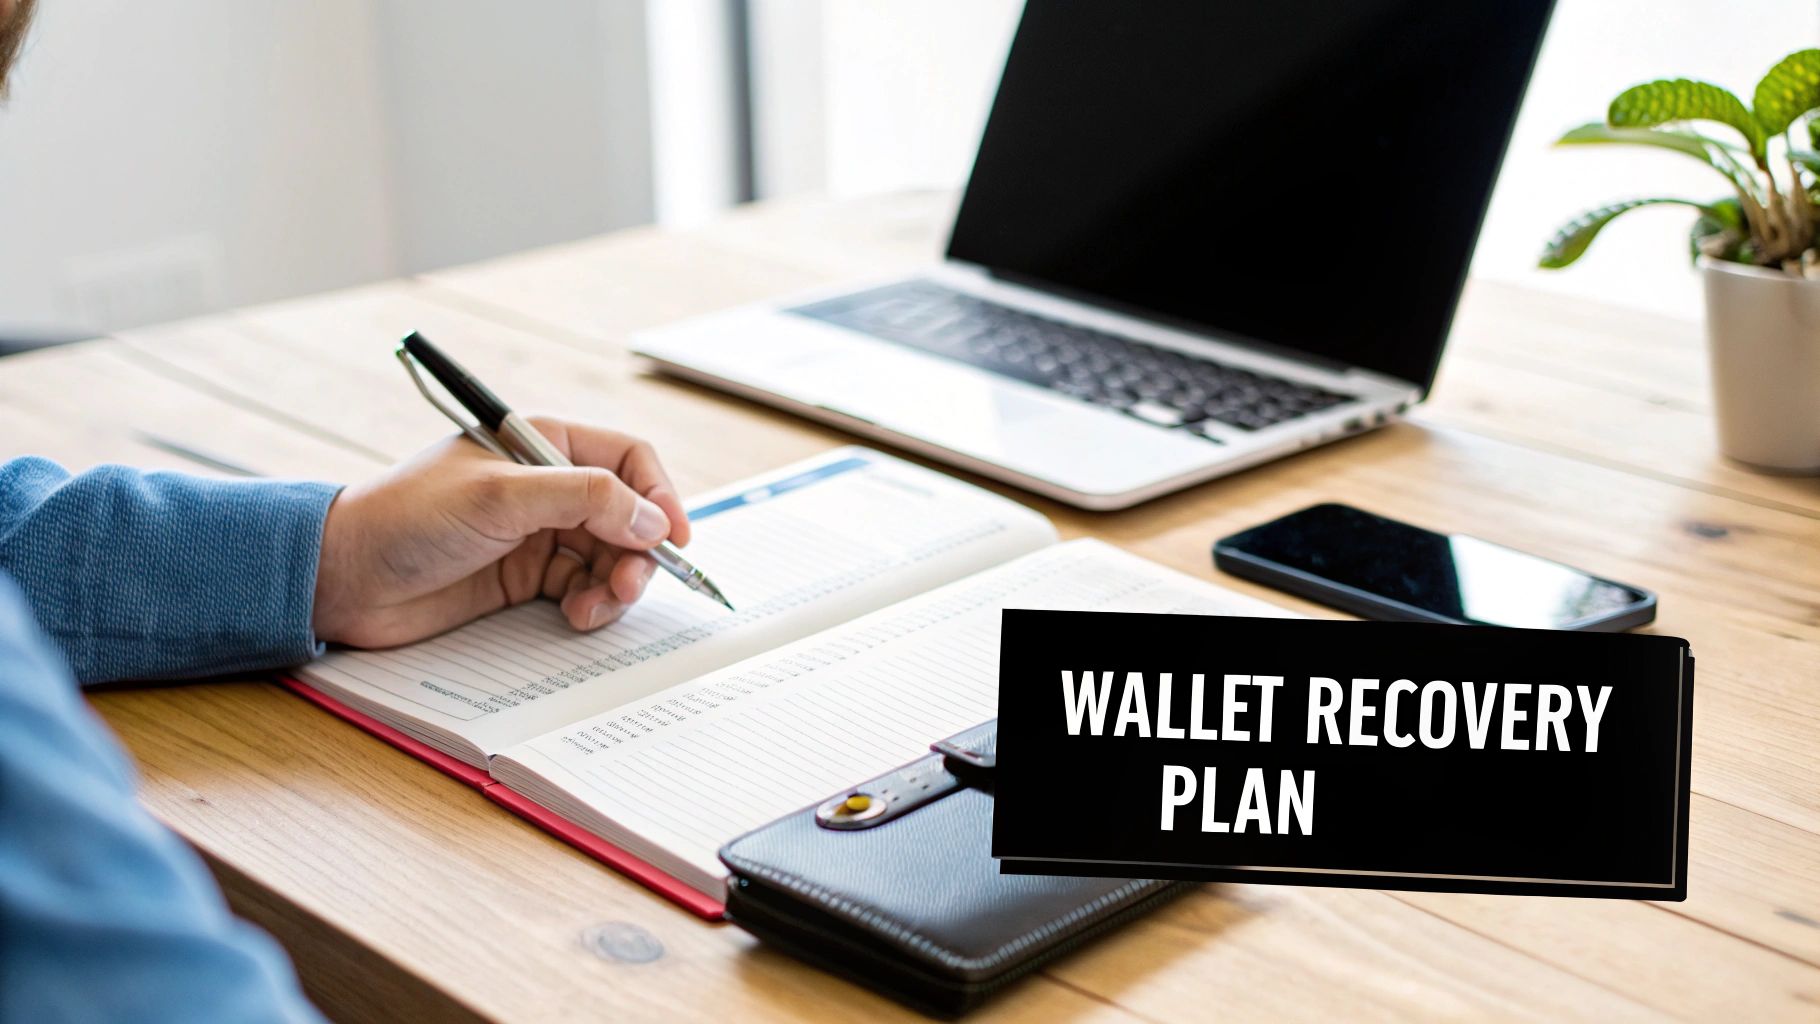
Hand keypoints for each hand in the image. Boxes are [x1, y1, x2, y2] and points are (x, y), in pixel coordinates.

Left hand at [311, 418, 691, 647]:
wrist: (342, 578)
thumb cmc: (405, 518)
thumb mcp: (499, 498)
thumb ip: (583, 499)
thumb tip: (654, 520)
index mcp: (542, 444)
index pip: (628, 460)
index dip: (660, 496)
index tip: (674, 539)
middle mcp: (547, 486)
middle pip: (628, 515)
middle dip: (638, 552)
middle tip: (629, 586)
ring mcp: (537, 534)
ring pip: (611, 557)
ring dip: (617, 584)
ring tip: (598, 607)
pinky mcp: (524, 579)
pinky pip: (583, 589)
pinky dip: (591, 605)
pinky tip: (575, 617)